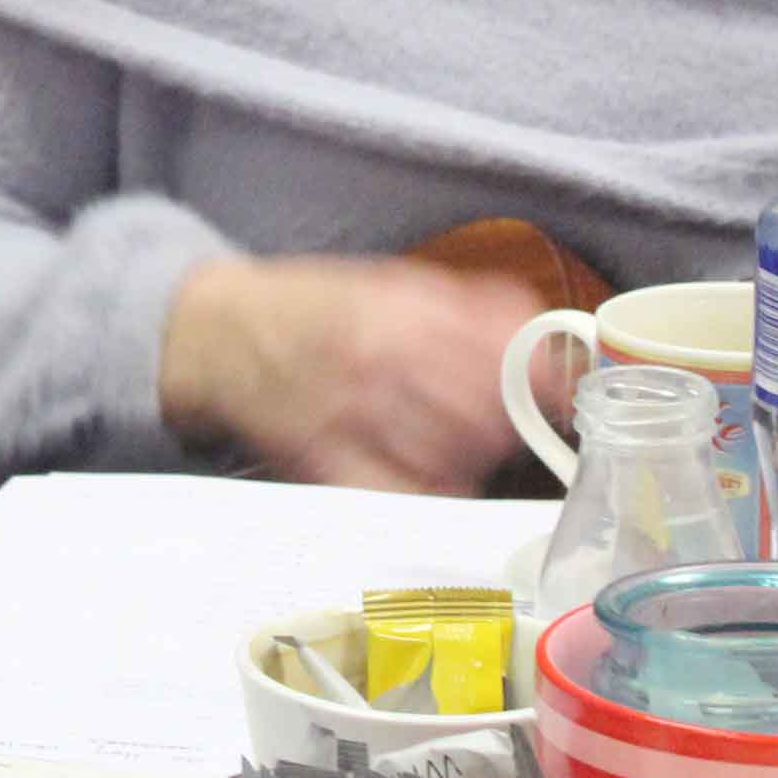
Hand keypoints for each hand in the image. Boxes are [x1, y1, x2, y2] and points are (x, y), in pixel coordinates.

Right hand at [156, 252, 555, 496]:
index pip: (505, 354)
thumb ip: (465, 307)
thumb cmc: (307, 308)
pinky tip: (424, 475)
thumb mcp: (389, 282)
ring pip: (454, 457)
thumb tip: (540, 334)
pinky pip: (405, 495)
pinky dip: (430, 492)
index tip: (561, 395)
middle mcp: (382, 360)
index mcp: (403, 309)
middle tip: (484, 416)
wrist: (216, 332)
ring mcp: (352, 414)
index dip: (545, 381)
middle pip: (487, 413)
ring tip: (443, 439)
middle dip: (499, 419)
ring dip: (467, 455)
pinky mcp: (326, 461)